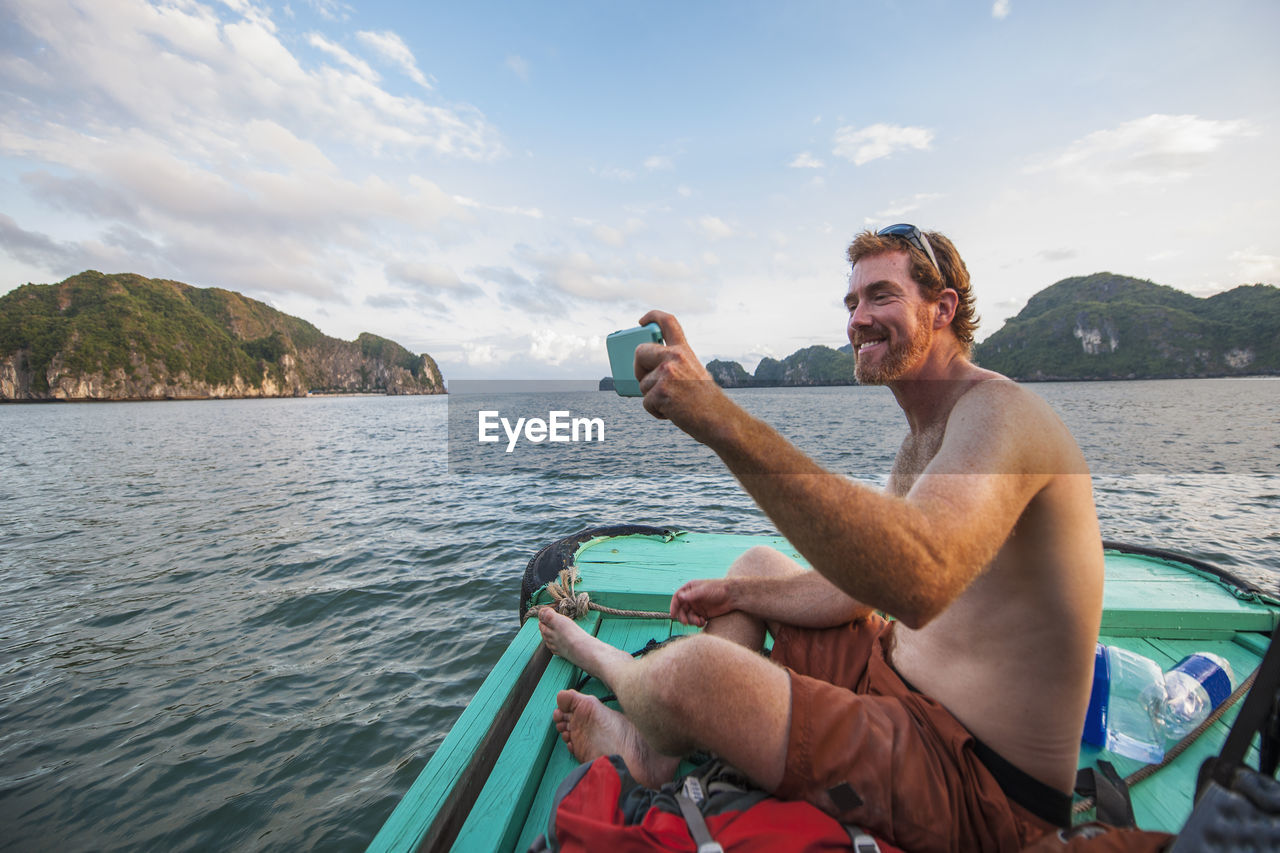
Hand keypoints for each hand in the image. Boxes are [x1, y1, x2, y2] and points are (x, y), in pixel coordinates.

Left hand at [635, 310, 727, 442]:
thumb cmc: (706, 402)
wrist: (719, 420)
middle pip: (640, 351)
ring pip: (642, 383)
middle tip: (644, 380)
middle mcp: (676, 357)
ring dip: (652, 397)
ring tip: (674, 404)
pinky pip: (646, 401)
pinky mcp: (661, 391)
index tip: (641, 322)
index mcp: (685, 351)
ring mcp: (668, 373)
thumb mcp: (693, 374)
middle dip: (637, 368)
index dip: (652, 317)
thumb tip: (646, 374)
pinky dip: (655, 411)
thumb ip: (674, 366)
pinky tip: (673, 413)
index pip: (668, 322)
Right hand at [669, 578, 735, 626]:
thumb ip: (692, 594)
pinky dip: (697, 623)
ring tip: (699, 622)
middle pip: (681, 609)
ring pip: (688, 616)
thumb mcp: (704, 590)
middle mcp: (692, 598)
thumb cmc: (719, 589)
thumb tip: (680, 596)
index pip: (677, 598)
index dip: (674, 606)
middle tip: (686, 623)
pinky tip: (703, 622)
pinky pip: (696, 620)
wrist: (733, 596)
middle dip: (682, 617)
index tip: (673, 615)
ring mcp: (697, 606)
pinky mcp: (703, 614)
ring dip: (691, 621)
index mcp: (690, 589)